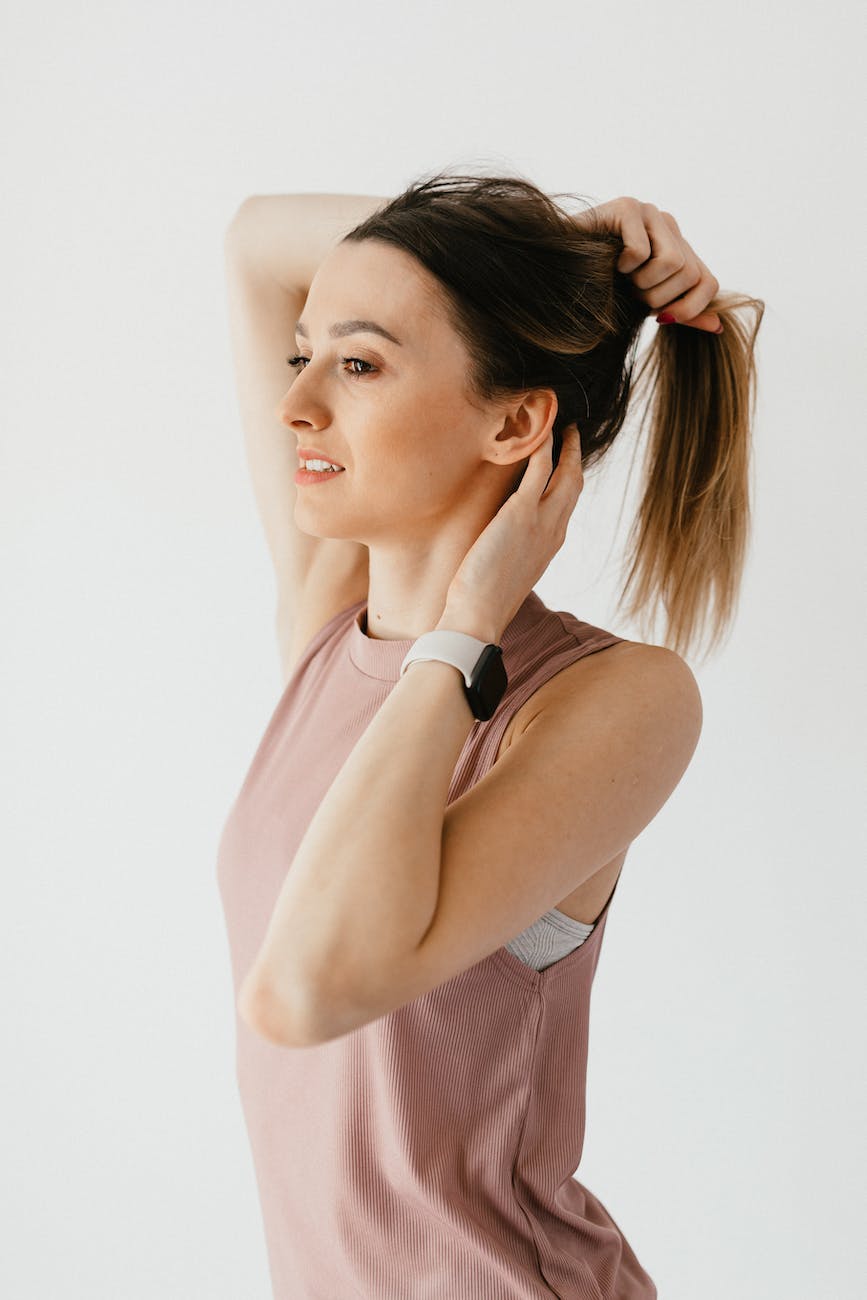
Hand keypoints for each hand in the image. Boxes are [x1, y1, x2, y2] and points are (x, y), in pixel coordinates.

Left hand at [438, 425, 583, 643]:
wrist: (479, 616)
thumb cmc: (482, 602)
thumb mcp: (505, 572)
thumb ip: (509, 551)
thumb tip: (496, 542)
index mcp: (550, 545)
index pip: (567, 504)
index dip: (569, 479)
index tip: (564, 462)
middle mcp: (554, 531)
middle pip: (575, 485)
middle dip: (575, 456)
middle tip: (570, 431)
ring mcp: (542, 522)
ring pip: (566, 473)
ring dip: (565, 444)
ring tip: (558, 421)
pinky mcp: (521, 514)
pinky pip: (540, 469)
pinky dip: (543, 445)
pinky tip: (540, 428)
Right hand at [574, 196, 722, 333]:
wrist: (557, 270)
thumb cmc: (599, 286)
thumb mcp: (644, 304)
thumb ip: (681, 312)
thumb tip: (718, 327)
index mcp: (676, 247)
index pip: (708, 282)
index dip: (689, 309)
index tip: (658, 317)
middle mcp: (667, 225)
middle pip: (689, 274)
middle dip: (656, 297)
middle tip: (630, 291)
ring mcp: (648, 212)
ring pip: (672, 262)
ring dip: (640, 283)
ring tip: (619, 276)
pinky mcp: (626, 206)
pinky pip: (641, 250)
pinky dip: (621, 266)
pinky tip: (606, 260)